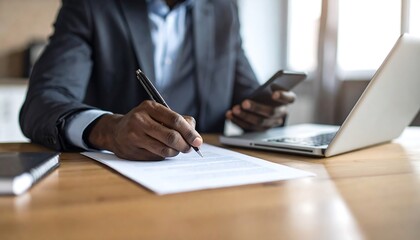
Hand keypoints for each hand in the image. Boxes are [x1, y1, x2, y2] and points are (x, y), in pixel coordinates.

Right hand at [87, 101, 202, 159]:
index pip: (175, 120)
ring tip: (177, 149)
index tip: (198, 141)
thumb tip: (195, 135)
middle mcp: (140, 120)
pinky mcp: (132, 151)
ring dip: (175, 152)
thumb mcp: (158, 113)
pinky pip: (156, 157)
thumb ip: (179, 120)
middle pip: (171, 136)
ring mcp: (134, 136)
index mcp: (149, 107)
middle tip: (190, 148)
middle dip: (185, 145)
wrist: (115, 131)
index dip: (189, 132)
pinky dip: (164, 156)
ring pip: (164, 149)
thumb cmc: (144, 121)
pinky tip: (162, 150)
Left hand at [226, 90, 295, 130]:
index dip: (283, 96)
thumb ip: (271, 86)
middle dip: (256, 108)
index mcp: (287, 100)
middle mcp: (281, 113)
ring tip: (234, 109)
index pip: (290, 98)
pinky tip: (230, 115)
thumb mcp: (270, 86)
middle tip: (244, 103)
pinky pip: (249, 127)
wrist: (263, 102)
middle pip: (271, 112)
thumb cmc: (266, 91)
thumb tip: (267, 86)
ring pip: (259, 122)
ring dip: (245, 116)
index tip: (274, 94)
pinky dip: (238, 121)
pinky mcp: (260, 129)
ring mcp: (271, 123)